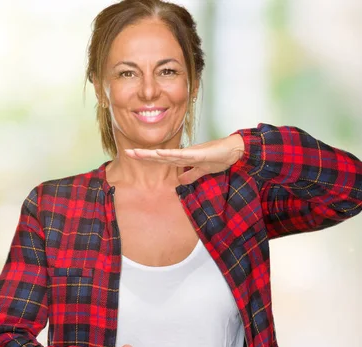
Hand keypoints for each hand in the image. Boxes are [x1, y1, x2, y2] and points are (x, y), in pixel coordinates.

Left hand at [125, 134, 244, 183]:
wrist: (233, 151)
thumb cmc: (220, 157)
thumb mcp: (203, 171)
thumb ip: (191, 175)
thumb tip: (180, 181)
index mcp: (184, 158)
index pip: (163, 159)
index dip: (149, 158)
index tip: (135, 156)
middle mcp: (184, 154)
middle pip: (160, 155)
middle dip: (144, 155)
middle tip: (127, 152)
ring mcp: (190, 153)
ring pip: (166, 154)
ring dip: (151, 154)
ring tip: (137, 153)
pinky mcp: (197, 154)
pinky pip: (181, 155)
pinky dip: (169, 155)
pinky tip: (159, 153)